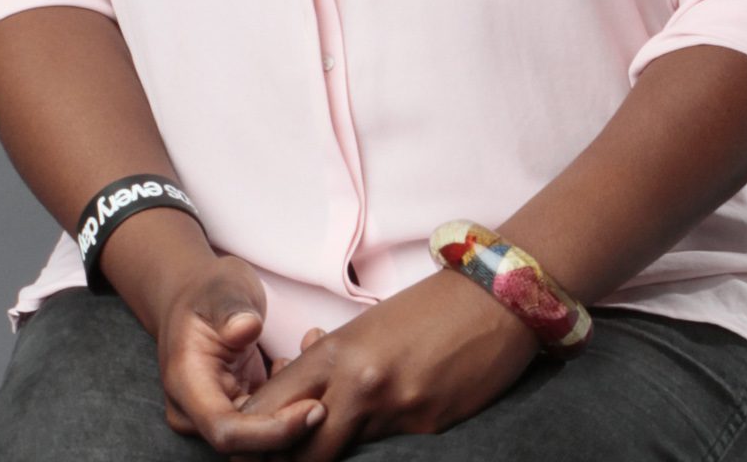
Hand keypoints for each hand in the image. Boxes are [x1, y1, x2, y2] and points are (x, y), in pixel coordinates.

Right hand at [155, 252, 326, 452]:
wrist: (194, 295)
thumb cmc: (209, 290)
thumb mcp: (222, 288)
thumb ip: (232, 309)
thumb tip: (245, 329)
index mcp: (186, 384)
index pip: (226, 431)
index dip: (272, 432)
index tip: (313, 408)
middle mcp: (194, 411)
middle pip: (246, 446)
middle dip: (290, 427)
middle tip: (325, 393)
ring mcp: (214, 415)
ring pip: (260, 441)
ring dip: (292, 415)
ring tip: (308, 361)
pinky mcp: (235, 412)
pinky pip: (266, 426)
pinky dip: (290, 406)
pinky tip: (297, 365)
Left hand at [234, 269, 539, 460]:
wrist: (495, 299)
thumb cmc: (429, 307)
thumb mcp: (369, 325)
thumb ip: (331, 355)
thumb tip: (297, 364)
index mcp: (337, 351)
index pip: (272, 406)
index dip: (255, 430)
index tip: (251, 439)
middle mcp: (359, 384)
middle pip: (297, 447)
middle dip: (283, 456)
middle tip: (279, 454)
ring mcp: (394, 410)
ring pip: (339, 453)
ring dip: (328, 450)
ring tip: (325, 437)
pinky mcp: (426, 427)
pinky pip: (386, 446)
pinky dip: (377, 442)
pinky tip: (388, 418)